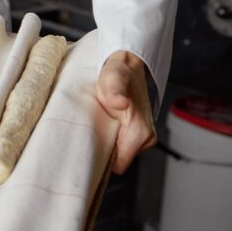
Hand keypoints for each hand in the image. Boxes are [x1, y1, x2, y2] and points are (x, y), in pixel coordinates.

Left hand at [95, 50, 156, 174]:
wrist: (127, 65)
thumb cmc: (118, 73)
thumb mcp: (112, 78)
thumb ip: (115, 90)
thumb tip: (120, 103)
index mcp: (140, 132)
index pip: (118, 164)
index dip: (101, 160)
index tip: (86, 148)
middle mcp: (145, 139)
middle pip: (118, 161)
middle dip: (102, 152)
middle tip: (86, 135)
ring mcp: (143, 138)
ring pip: (119, 154)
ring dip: (105, 143)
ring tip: (95, 126)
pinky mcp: (138, 135)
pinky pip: (120, 146)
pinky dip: (109, 138)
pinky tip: (102, 126)